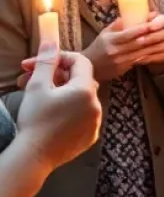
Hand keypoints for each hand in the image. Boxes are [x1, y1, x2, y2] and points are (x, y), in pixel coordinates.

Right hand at [16, 47, 101, 173]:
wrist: (33, 156)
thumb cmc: (34, 120)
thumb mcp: (37, 86)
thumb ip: (47, 61)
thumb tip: (51, 40)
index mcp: (85, 89)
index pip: (81, 62)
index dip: (63, 59)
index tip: (44, 63)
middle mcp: (96, 103)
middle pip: (83, 80)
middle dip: (64, 76)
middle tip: (42, 80)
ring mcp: (96, 121)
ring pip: (85, 98)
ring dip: (69, 93)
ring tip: (48, 98)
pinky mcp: (91, 135)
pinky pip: (85, 116)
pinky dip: (74, 111)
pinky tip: (56, 115)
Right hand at [82, 15, 163, 82]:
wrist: (89, 67)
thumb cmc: (98, 46)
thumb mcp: (105, 32)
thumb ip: (119, 24)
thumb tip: (135, 13)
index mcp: (111, 40)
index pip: (129, 34)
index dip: (142, 29)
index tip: (153, 24)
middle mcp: (116, 51)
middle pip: (138, 43)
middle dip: (153, 37)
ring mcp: (121, 61)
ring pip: (142, 53)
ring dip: (155, 47)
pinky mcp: (124, 69)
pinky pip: (140, 61)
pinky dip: (150, 55)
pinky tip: (158, 51)